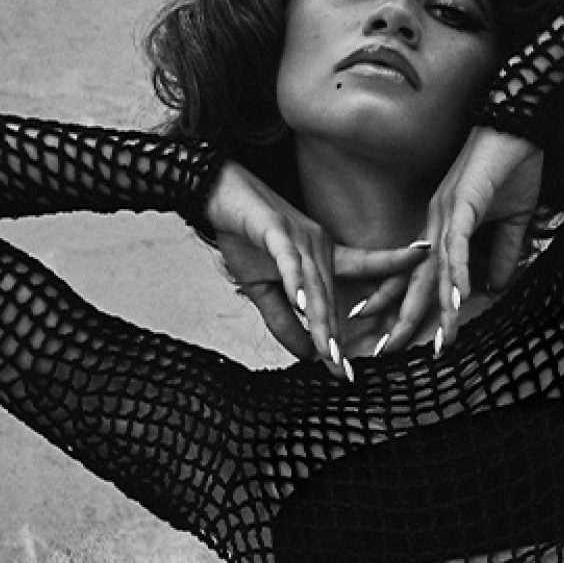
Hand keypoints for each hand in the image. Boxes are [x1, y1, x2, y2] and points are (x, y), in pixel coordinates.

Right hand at [204, 161, 428, 373]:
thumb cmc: (243, 236)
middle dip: (333, 337)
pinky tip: (302, 306)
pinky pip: (288, 258)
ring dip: (320, 319)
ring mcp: (299, 237)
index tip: (347, 372)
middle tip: (341, 372)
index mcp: (319, 260)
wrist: (216, 190)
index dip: (343, 334)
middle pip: (328, 299)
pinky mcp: (276, 228)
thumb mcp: (261, 288)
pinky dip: (295, 282)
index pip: (338, 300)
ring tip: (329, 351)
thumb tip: (305, 356)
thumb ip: (284, 322)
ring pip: (314, 285)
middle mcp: (317, 248)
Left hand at [380, 127, 541, 353]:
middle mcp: (437, 225)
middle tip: (384, 350)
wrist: (521, 126)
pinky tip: (457, 300)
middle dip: (401, 317)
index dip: (405, 304)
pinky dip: (457, 274)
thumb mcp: (513, 223)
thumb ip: (502, 254)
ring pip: (435, 270)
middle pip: (416, 280)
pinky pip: (458, 246)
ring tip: (428, 340)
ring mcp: (446, 215)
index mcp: (444, 229)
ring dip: (433, 307)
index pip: (420, 275)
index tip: (392, 335)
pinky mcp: (462, 204)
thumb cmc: (514, 167)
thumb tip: (496, 288)